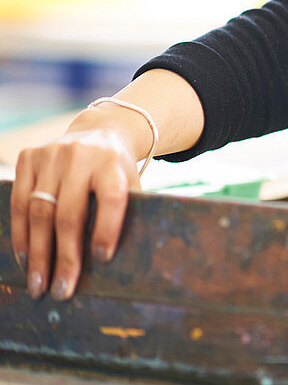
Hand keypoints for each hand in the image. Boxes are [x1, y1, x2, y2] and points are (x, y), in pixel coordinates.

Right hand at [10, 125, 140, 300]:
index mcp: (113, 163)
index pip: (112, 198)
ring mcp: (51, 155)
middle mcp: (81, 157)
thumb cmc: (117, 172)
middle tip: (60, 290)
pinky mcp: (29, 157)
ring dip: (36, 252)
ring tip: (38, 282)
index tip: (102, 259)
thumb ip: (128, 212)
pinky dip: (20, 232)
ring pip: (39, 211)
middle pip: (69, 213)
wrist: (99, 133)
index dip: (107, 229)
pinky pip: (18, 201)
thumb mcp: (131, 184)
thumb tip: (122, 263)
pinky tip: (24, 257)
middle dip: (63, 256)